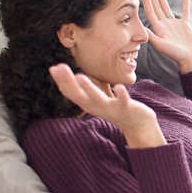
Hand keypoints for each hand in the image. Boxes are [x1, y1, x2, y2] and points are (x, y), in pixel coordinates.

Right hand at [49, 64, 166, 148]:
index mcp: (90, 104)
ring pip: (98, 99)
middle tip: (59, 67)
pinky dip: (121, 95)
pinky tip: (118, 86)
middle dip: (68, 82)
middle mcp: (97, 107)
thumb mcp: (97, 101)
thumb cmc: (116, 108)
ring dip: (88, 89)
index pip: (72, 94)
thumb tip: (72, 78)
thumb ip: (86, 92)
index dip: (62, 82)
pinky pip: (123, 102)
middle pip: (80, 96)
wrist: (138, 125)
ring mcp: (112, 109)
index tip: (53, 68)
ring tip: (79, 76)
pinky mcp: (126, 109)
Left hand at [142, 0, 191, 73]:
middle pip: (157, 8)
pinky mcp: (184, 25)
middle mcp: (165, 25)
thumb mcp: (161, 45)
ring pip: (167, 8)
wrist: (189, 58)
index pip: (151, 13)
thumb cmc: (175, 54)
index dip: (147, 3)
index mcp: (158, 29)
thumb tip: (142, 28)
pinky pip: (184, 12)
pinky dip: (185, 5)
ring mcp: (174, 24)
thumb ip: (152, 36)